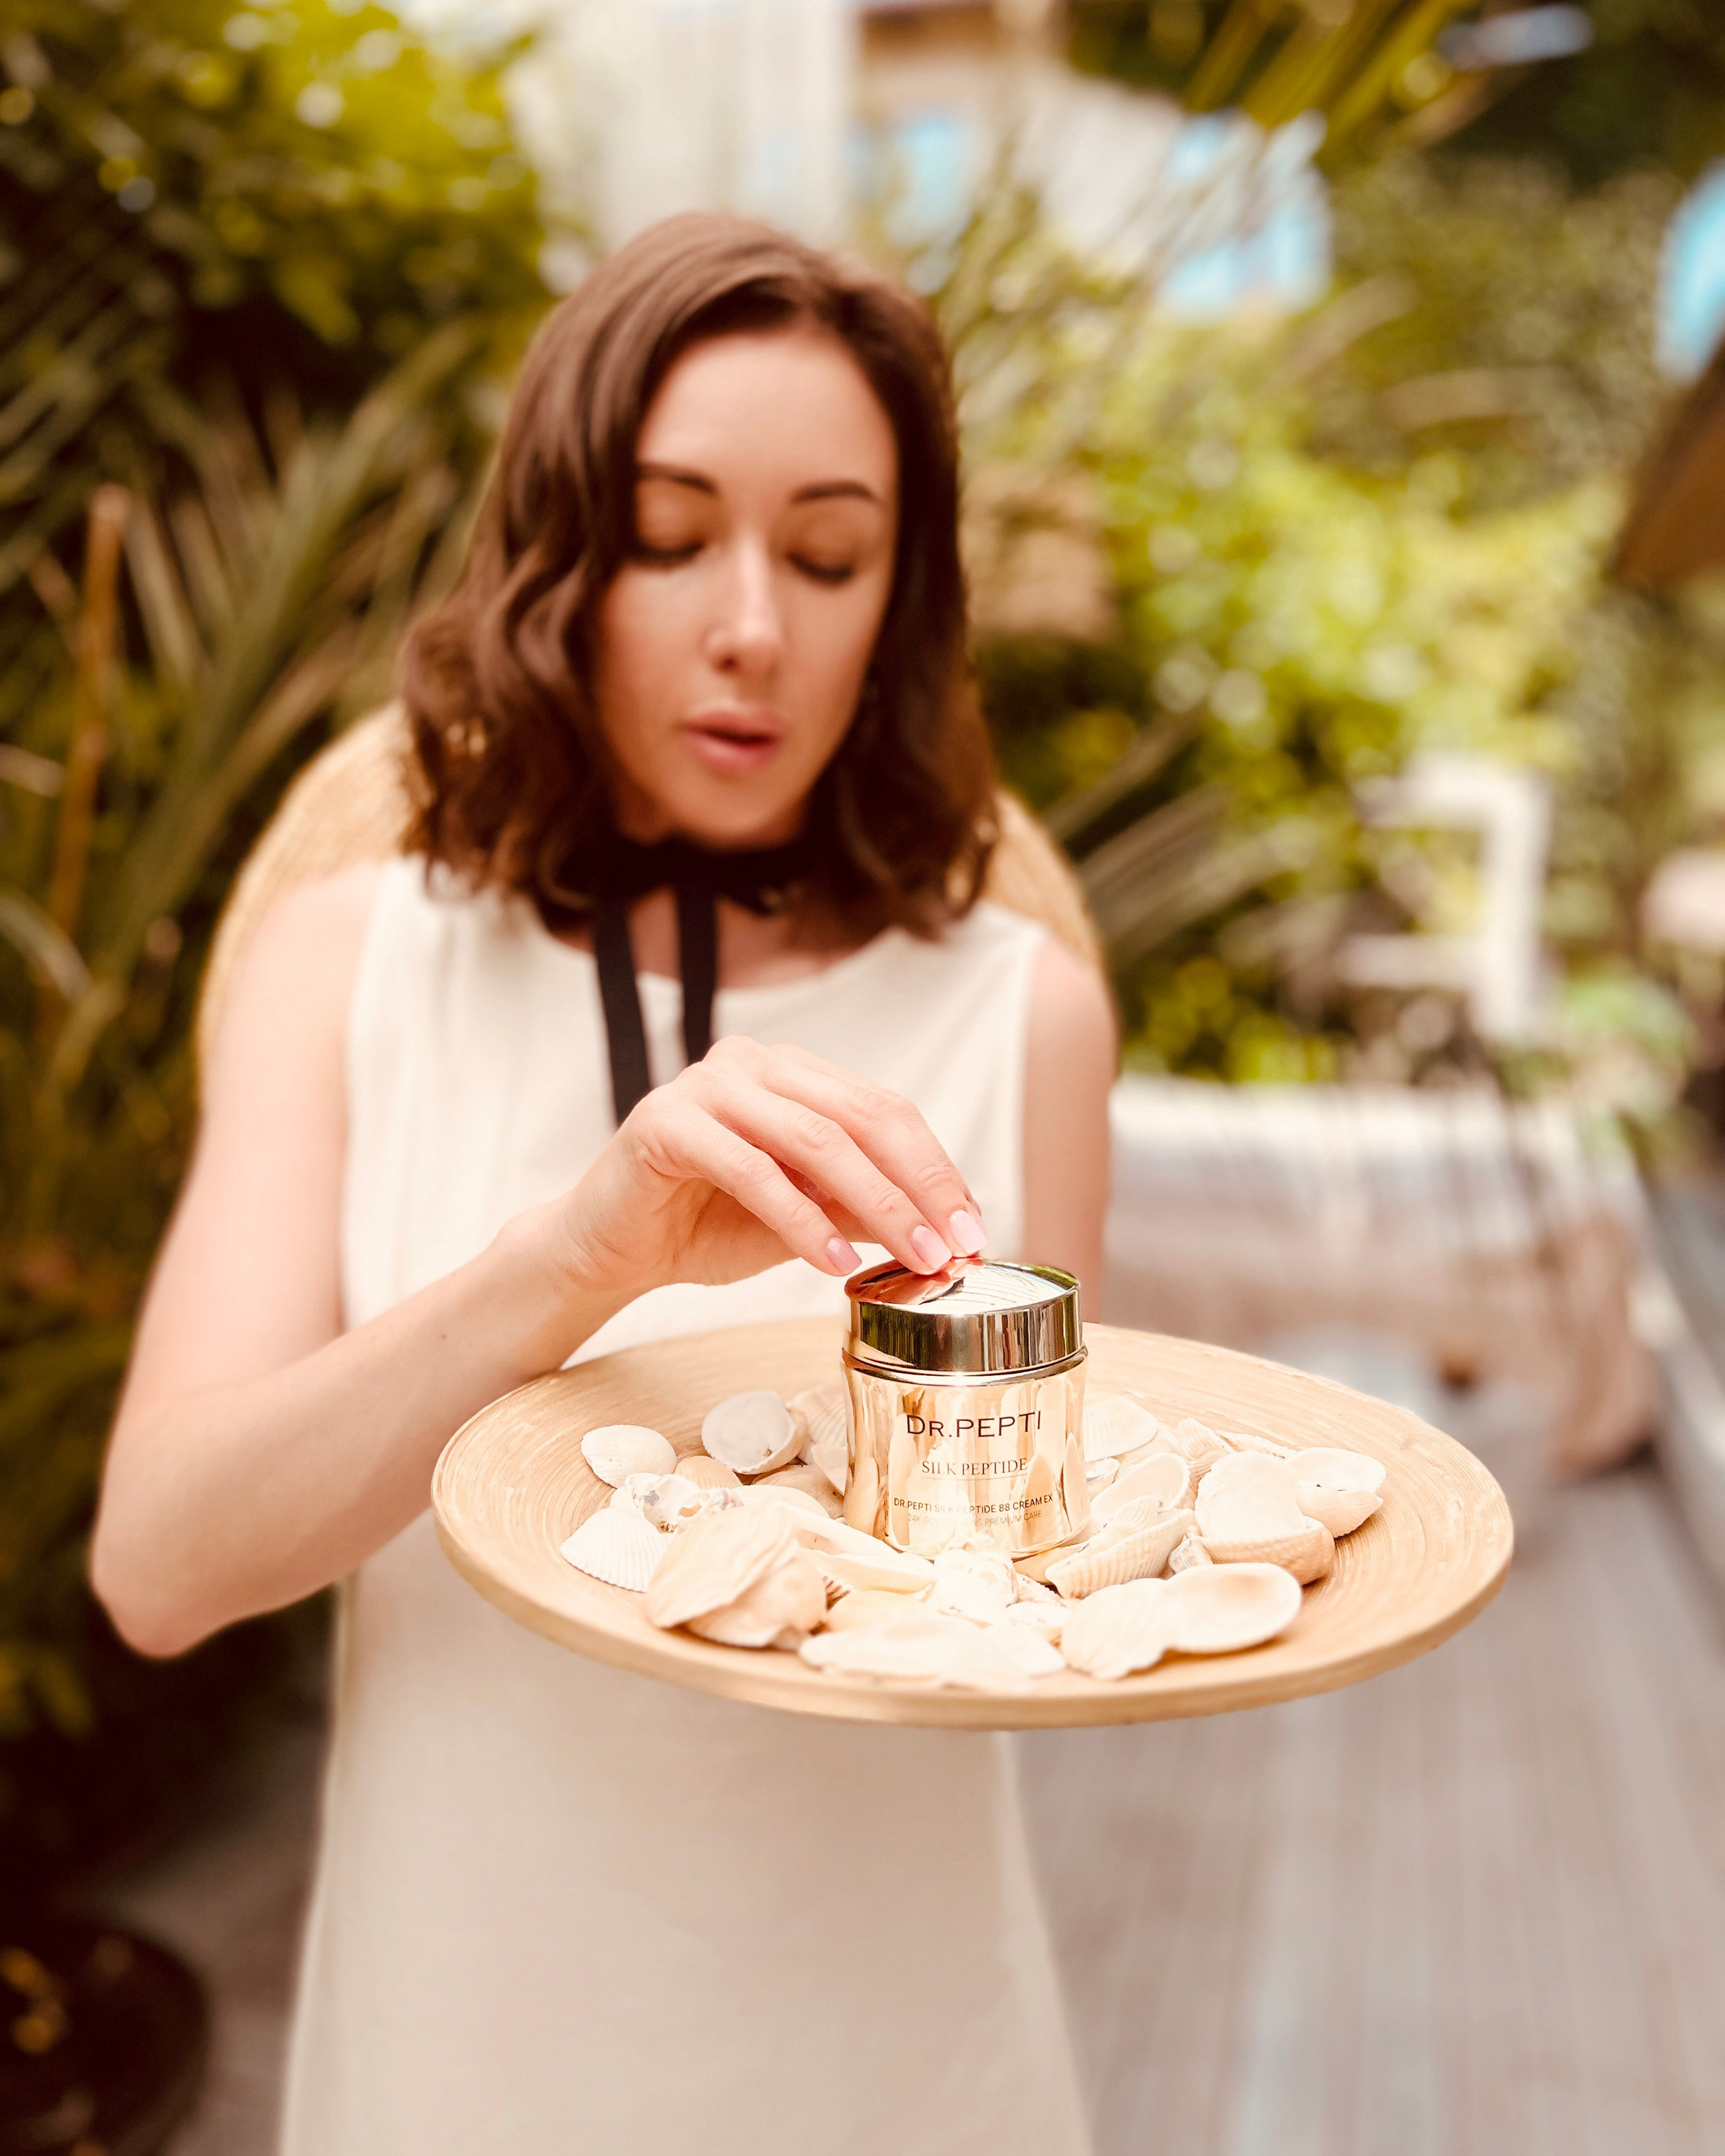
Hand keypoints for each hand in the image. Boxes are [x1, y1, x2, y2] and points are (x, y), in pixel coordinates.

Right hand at [547, 1037, 988, 1298]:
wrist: (607, 1249)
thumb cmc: (705, 1227)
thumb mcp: (807, 1220)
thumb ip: (863, 1210)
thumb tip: (948, 1229)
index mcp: (792, 1074)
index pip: (886, 1110)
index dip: (937, 1170)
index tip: (975, 1230)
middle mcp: (752, 1062)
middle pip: (863, 1117)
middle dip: (920, 1187)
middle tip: (956, 1247)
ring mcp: (706, 1084)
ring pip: (816, 1139)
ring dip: (876, 1205)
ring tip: (915, 1258)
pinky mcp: (665, 1122)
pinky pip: (752, 1170)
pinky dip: (801, 1220)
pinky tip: (834, 1263)